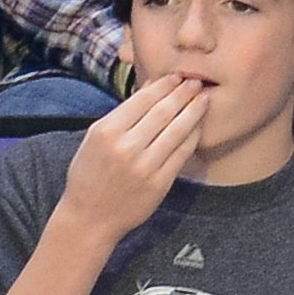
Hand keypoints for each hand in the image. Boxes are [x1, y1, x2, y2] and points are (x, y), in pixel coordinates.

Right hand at [57, 74, 208, 243]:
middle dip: (183, 94)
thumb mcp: (95, 138)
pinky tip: (198, 125)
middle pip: (163, 112)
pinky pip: (182, 153)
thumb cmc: (90, 174)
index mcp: (107, 132)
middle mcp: (126, 147)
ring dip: (193, 111)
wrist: (90, 218)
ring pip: (177, 131)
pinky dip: (192, 136)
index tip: (176, 77)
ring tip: (203, 98)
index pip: (142, 100)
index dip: (164, 86)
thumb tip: (151, 88)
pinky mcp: (160, 183)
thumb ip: (122, 114)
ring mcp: (145, 167)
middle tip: (196, 82)